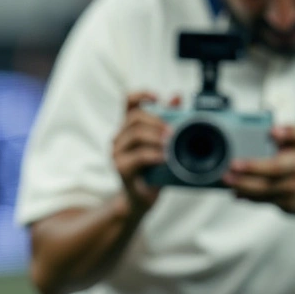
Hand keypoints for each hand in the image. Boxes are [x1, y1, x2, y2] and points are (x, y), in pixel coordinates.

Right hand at [111, 91, 176, 212]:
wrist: (142, 199)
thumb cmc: (155, 170)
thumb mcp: (164, 144)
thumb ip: (168, 120)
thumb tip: (176, 96)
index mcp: (130, 127)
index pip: (129, 102)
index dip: (141, 95)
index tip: (157, 97)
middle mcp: (120, 137)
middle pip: (134, 117)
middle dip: (156, 121)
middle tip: (173, 131)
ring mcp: (118, 152)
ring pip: (135, 134)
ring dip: (156, 137)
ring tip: (171, 144)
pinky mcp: (121, 168)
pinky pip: (138, 156)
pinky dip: (154, 155)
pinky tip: (165, 158)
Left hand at [223, 125, 294, 214]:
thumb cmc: (294, 164)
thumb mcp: (293, 146)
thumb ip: (282, 134)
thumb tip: (269, 130)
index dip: (286, 133)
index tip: (272, 132)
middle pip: (276, 168)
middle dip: (253, 167)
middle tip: (233, 165)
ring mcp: (292, 187)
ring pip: (267, 188)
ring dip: (244, 185)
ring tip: (228, 179)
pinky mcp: (286, 202)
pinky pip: (263, 199)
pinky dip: (247, 196)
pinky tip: (235, 192)